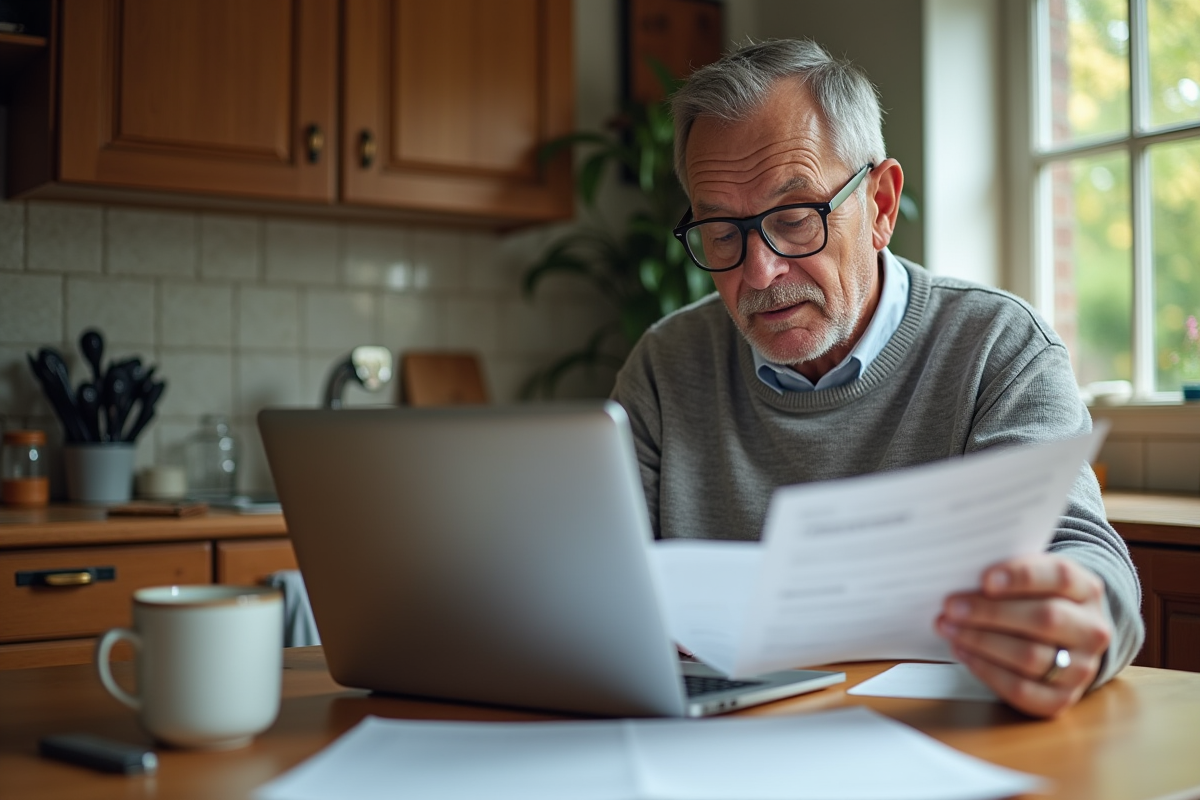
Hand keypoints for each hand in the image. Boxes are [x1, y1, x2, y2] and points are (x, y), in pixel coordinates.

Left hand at [935, 553, 1111, 717]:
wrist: (1064, 640)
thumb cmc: (1036, 600)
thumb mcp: (1033, 578)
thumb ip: (1008, 573)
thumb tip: (963, 575)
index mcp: (1086, 589)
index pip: (1060, 577)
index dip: (1021, 577)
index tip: (985, 580)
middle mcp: (1092, 629)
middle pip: (1044, 618)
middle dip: (990, 612)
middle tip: (951, 607)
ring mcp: (1082, 667)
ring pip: (1030, 656)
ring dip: (981, 642)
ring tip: (949, 628)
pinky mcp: (1063, 698)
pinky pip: (1022, 688)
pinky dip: (986, 670)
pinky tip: (962, 652)